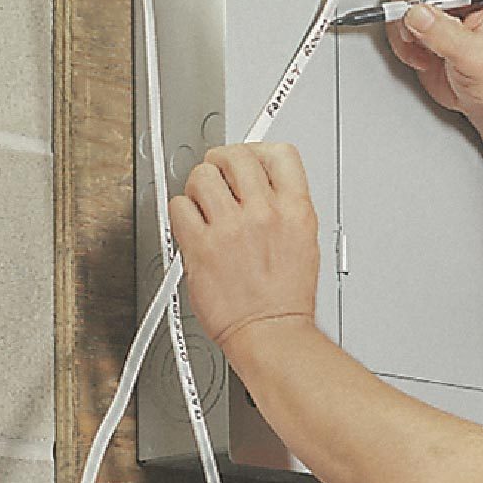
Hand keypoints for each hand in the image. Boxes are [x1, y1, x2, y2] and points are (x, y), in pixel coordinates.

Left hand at [168, 144, 319, 351]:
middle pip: (236, 155)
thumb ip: (283, 207)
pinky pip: (178, 207)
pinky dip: (180, 214)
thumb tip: (259, 185)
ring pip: (202, 176)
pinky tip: (191, 227)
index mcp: (296, 209)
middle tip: (216, 176)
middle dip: (221, 162)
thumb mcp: (304, 240)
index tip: (247, 157)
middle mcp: (265, 213)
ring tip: (202, 205)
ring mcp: (232, 228)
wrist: (271, 333)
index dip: (258, 150)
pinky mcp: (202, 247)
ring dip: (197, 187)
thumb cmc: (286, 298)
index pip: (280, 153)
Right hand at [386, 0, 482, 124]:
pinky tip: (420, 56)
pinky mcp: (427, 26)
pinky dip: (401, 40)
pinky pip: (399, 21)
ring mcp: (445, 9)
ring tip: (421, 47)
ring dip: (404, 24)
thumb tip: (417, 13)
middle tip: (413, 28)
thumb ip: (445, 35)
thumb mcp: (477, 58)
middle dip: (412, 3)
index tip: (415, 0)